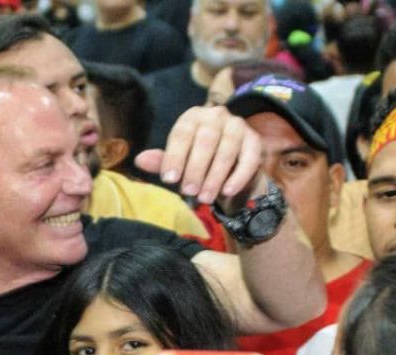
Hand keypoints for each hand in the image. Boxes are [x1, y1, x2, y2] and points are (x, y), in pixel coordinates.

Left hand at [135, 105, 263, 206]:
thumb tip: (139, 160)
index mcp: (193, 117)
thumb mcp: (179, 164)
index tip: (168, 180)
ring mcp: (238, 126)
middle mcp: (216, 115)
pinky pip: (249, 158)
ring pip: (227, 149)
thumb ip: (163, 162)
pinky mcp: (255, 141)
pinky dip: (238, 176)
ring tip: (205, 197)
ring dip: (215, 176)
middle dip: (195, 168)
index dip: (174, 156)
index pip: (182, 133)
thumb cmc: (199, 164)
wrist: (231, 172)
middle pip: (206, 140)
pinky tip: (227, 192)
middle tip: (188, 192)